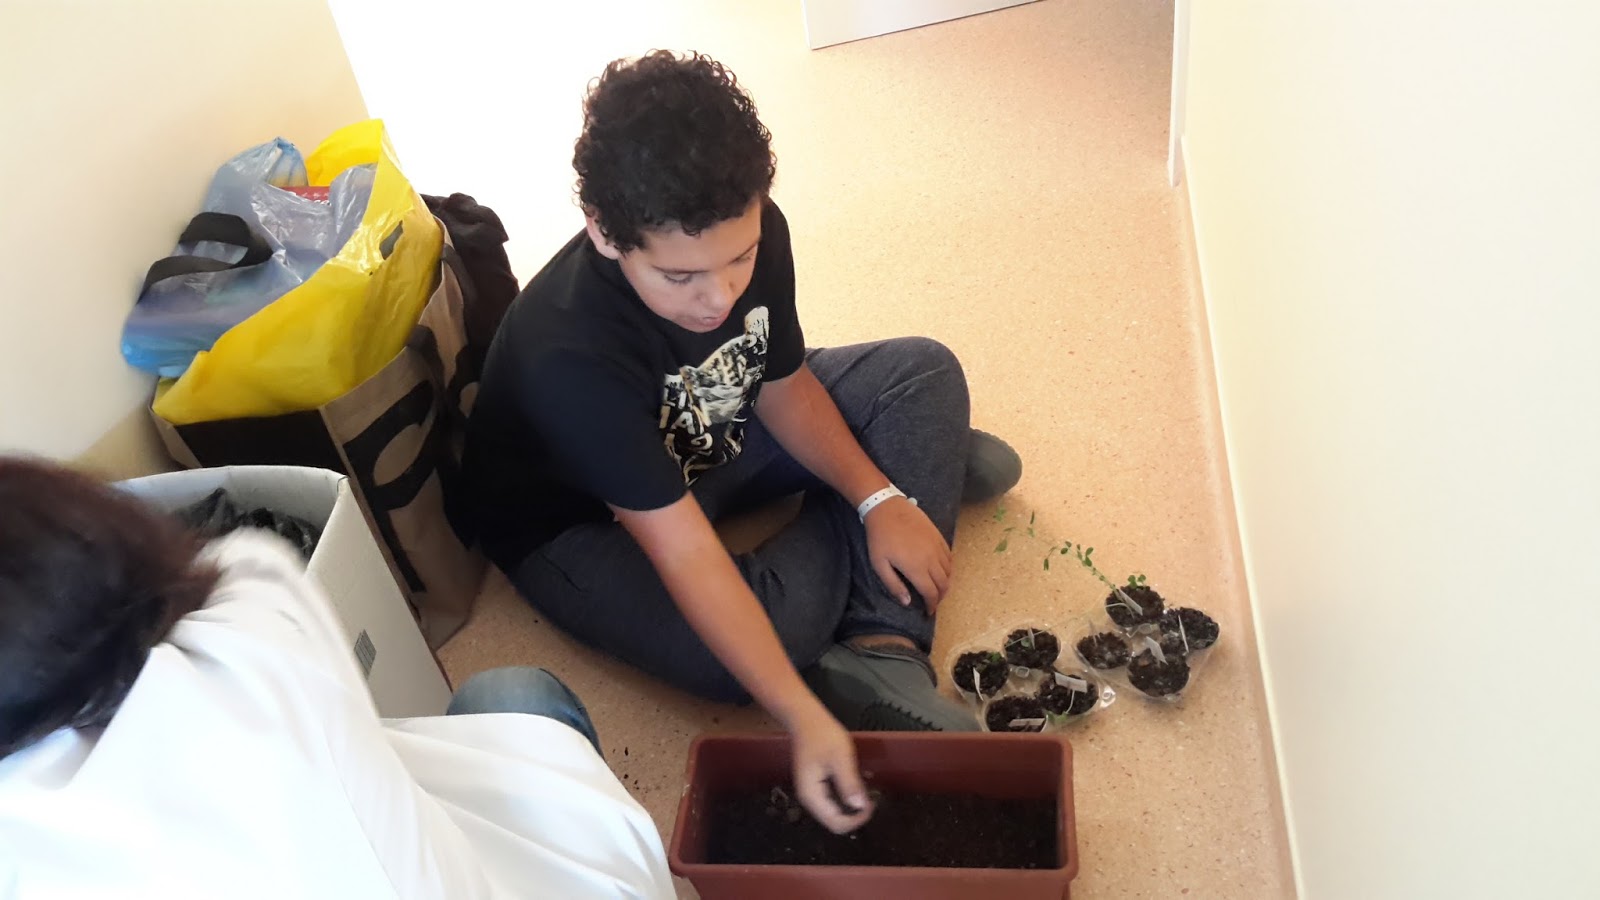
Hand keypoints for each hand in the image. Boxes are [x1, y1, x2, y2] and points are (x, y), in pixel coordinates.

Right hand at [788, 706, 873, 833]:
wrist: (806, 719)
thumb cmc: (823, 735)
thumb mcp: (840, 758)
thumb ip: (849, 784)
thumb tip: (860, 807)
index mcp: (812, 796)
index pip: (836, 823)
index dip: (856, 820)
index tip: (872, 804)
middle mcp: (809, 799)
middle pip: (834, 822)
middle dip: (855, 815)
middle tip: (871, 799)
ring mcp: (812, 793)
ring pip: (834, 813)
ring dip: (851, 808)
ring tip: (867, 793)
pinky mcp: (816, 786)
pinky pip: (833, 802)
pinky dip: (846, 799)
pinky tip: (856, 786)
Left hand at [864, 496, 952, 614]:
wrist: (887, 508)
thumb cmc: (880, 537)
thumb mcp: (879, 564)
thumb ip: (894, 585)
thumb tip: (908, 602)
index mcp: (916, 568)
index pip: (931, 593)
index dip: (931, 606)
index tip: (928, 612)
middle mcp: (931, 559)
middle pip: (943, 585)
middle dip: (940, 597)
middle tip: (933, 602)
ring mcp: (937, 547)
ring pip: (949, 572)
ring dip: (945, 583)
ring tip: (937, 589)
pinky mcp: (938, 537)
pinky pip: (949, 557)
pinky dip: (948, 568)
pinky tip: (941, 571)